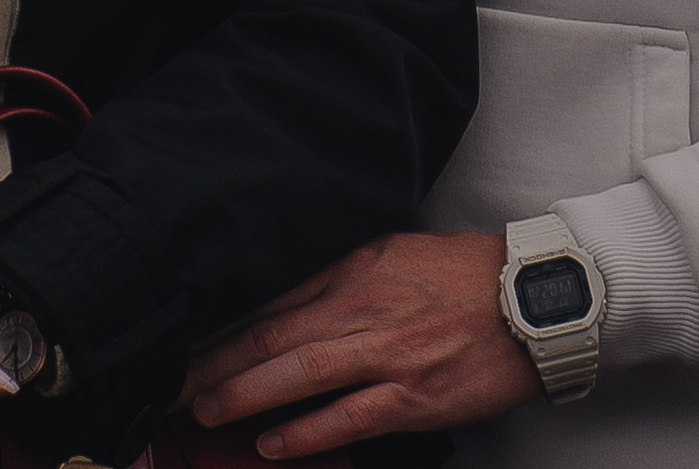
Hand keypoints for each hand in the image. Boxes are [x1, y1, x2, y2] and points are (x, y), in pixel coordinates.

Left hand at [185, 233, 536, 456]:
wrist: (526, 299)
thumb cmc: (461, 274)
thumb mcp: (392, 253)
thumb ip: (340, 277)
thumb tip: (288, 301)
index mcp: (354, 270)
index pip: (273, 302)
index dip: (226, 326)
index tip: (186, 341)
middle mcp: (361, 309)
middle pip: (272, 337)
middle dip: (217, 362)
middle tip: (172, 382)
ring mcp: (385, 355)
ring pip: (300, 375)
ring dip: (246, 395)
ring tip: (205, 411)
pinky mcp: (411, 396)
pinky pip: (348, 418)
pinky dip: (306, 432)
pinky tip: (272, 444)